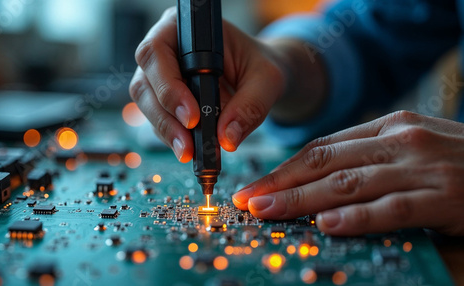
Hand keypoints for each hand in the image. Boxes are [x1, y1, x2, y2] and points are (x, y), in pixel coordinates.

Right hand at [129, 7, 284, 161]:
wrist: (258, 76)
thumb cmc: (258, 66)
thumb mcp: (266, 80)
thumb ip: (251, 105)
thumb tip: (227, 138)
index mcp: (186, 30)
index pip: (159, 52)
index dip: (169, 86)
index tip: (193, 118)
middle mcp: (165, 49)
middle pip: (145, 82)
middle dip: (165, 117)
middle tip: (187, 145)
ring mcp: (159, 75)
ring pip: (147, 104)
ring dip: (166, 131)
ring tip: (189, 152)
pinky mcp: (162, 99)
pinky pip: (158, 119)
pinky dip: (172, 137)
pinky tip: (189, 148)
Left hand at [232, 111, 463, 235]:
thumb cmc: (456, 160)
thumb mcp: (409, 146)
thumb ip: (367, 159)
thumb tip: (318, 184)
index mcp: (387, 126)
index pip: (322, 148)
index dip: (284, 168)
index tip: (256, 185)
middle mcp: (399, 140)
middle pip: (325, 163)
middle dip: (280, 184)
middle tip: (248, 201)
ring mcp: (421, 167)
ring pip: (348, 184)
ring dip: (302, 199)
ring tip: (268, 211)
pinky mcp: (443, 197)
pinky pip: (391, 208)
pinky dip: (356, 217)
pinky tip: (326, 224)